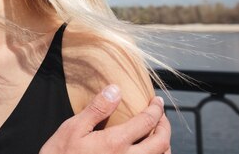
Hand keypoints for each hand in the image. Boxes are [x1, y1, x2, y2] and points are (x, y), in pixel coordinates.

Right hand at [39, 85, 170, 153]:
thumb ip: (97, 109)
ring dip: (164, 145)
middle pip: (161, 143)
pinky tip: (147, 152)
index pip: (147, 122)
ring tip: (157, 134)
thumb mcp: (73, 128)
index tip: (156, 101)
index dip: (156, 109)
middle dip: (165, 126)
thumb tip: (116, 90)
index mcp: (115, 143)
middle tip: (160, 116)